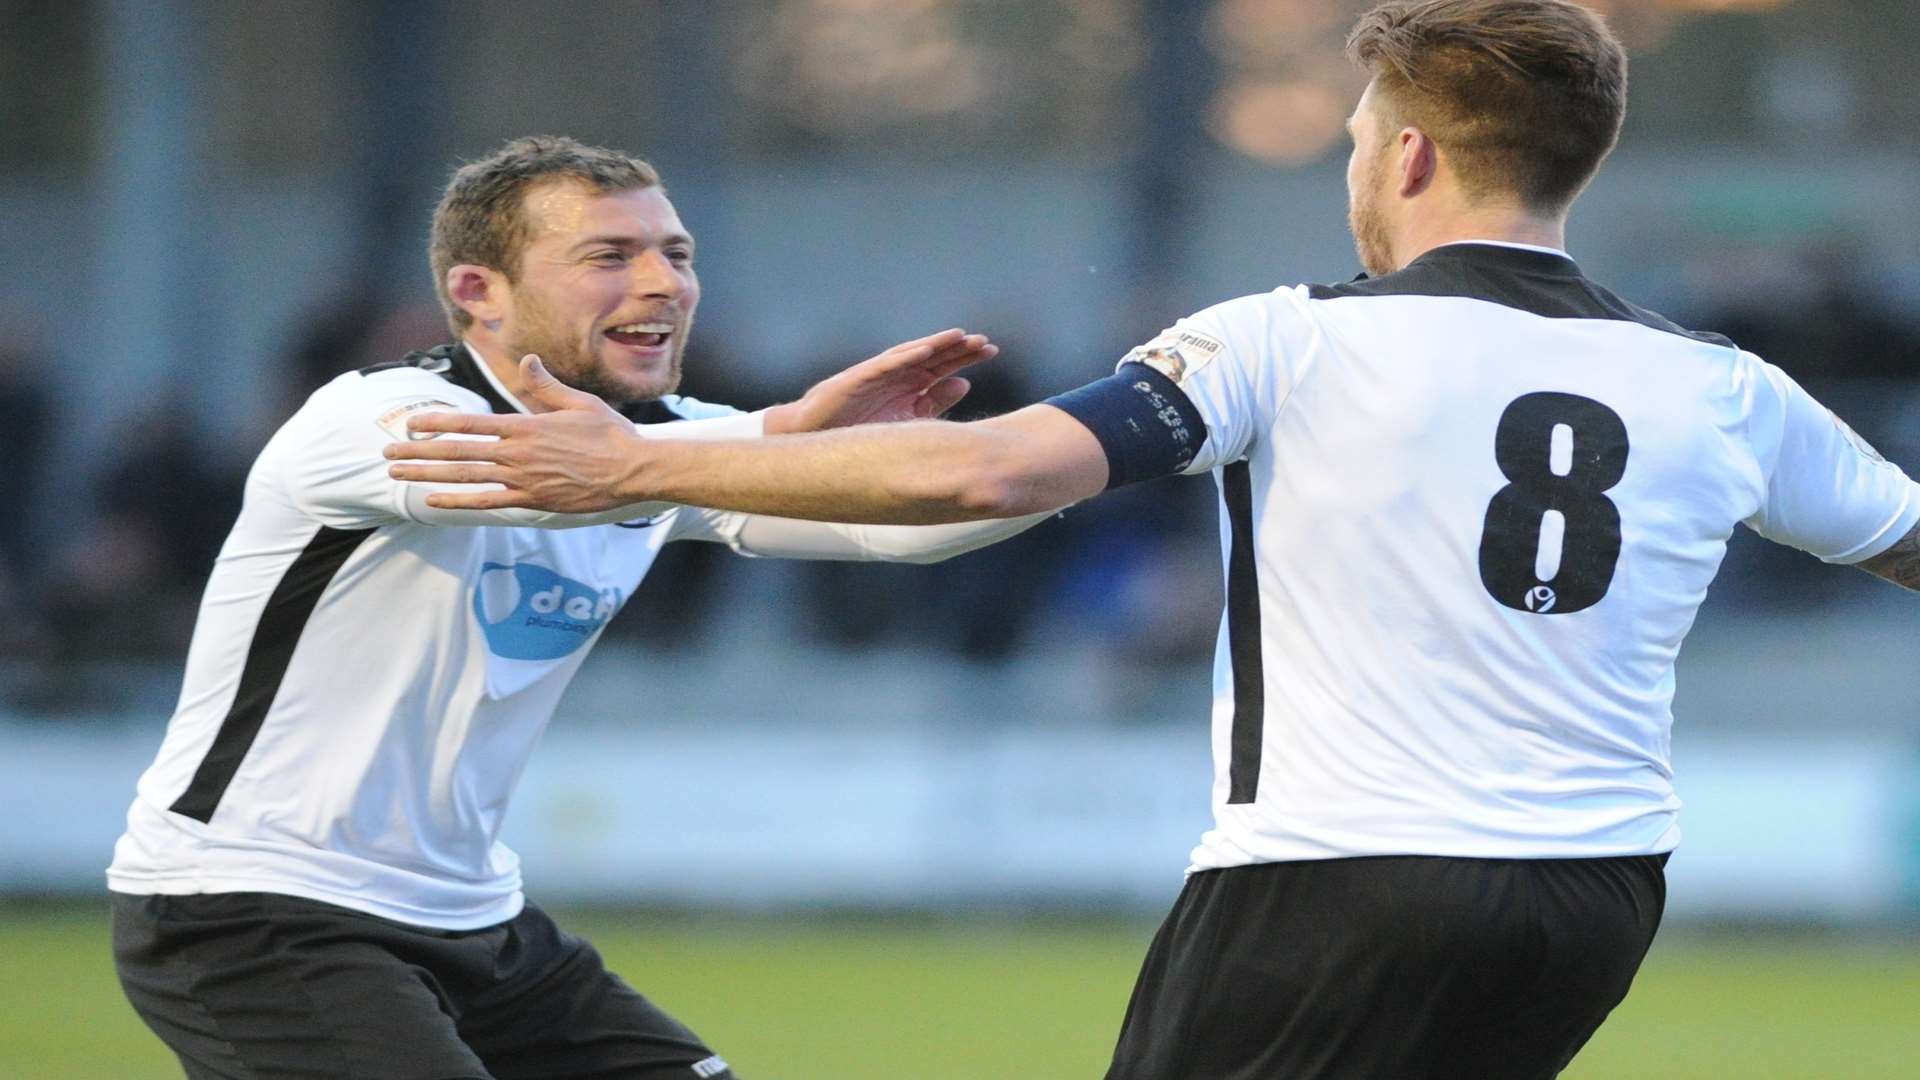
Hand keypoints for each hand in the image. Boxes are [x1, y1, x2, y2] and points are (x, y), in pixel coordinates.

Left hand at [385, 355, 646, 511]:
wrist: (634, 469)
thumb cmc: (611, 433)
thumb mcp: (579, 401)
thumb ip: (546, 385)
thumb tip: (527, 360)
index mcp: (526, 426)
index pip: (471, 423)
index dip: (437, 422)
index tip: (411, 422)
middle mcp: (518, 453)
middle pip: (457, 451)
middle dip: (418, 451)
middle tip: (387, 453)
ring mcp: (524, 479)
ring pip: (465, 476)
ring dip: (427, 474)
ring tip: (398, 474)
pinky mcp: (534, 500)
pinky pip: (488, 502)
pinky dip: (458, 501)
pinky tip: (434, 500)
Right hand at [761, 328, 996, 434]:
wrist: (817, 439)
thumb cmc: (862, 430)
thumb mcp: (907, 419)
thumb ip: (934, 402)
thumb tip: (965, 383)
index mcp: (910, 384)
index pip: (944, 366)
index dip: (966, 356)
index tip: (992, 350)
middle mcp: (896, 375)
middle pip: (933, 356)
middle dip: (957, 348)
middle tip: (984, 342)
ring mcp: (877, 374)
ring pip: (911, 355)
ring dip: (935, 345)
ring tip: (959, 336)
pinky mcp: (857, 378)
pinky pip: (884, 366)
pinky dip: (904, 357)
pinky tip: (925, 351)